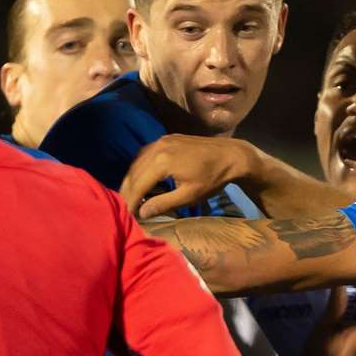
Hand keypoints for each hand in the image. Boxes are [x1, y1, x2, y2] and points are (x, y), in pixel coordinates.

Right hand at [120, 135, 256, 218]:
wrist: (231, 155)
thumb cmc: (212, 179)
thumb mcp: (189, 196)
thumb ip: (163, 204)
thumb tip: (142, 213)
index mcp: (162, 161)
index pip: (137, 185)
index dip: (130, 202)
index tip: (126, 216)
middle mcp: (157, 147)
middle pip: (133, 173)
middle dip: (127, 192)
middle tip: (124, 209)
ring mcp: (161, 140)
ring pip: (137, 162)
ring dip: (131, 180)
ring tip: (130, 198)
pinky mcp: (166, 139)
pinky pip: (145, 155)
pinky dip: (140, 169)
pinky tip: (141, 180)